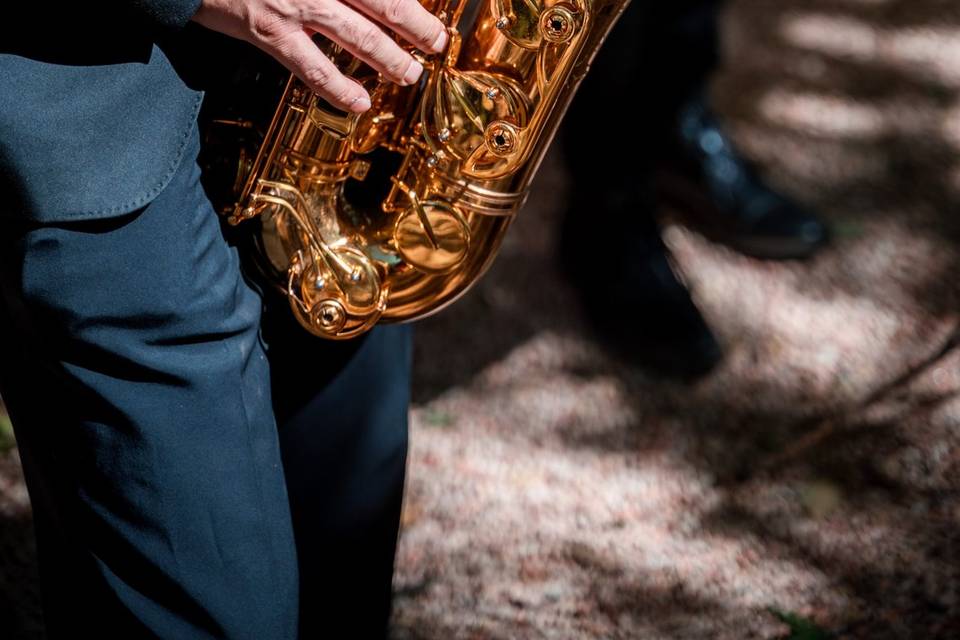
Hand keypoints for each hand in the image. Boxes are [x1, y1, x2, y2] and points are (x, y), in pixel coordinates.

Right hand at [192, 0, 447, 112]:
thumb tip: (363, 3)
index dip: (411, 2)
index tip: (431, 12)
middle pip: (385, 2)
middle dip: (417, 25)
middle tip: (437, 42)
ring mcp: (296, 4)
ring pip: (360, 36)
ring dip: (391, 58)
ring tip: (410, 73)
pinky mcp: (270, 31)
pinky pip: (313, 66)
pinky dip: (339, 87)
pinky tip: (360, 102)